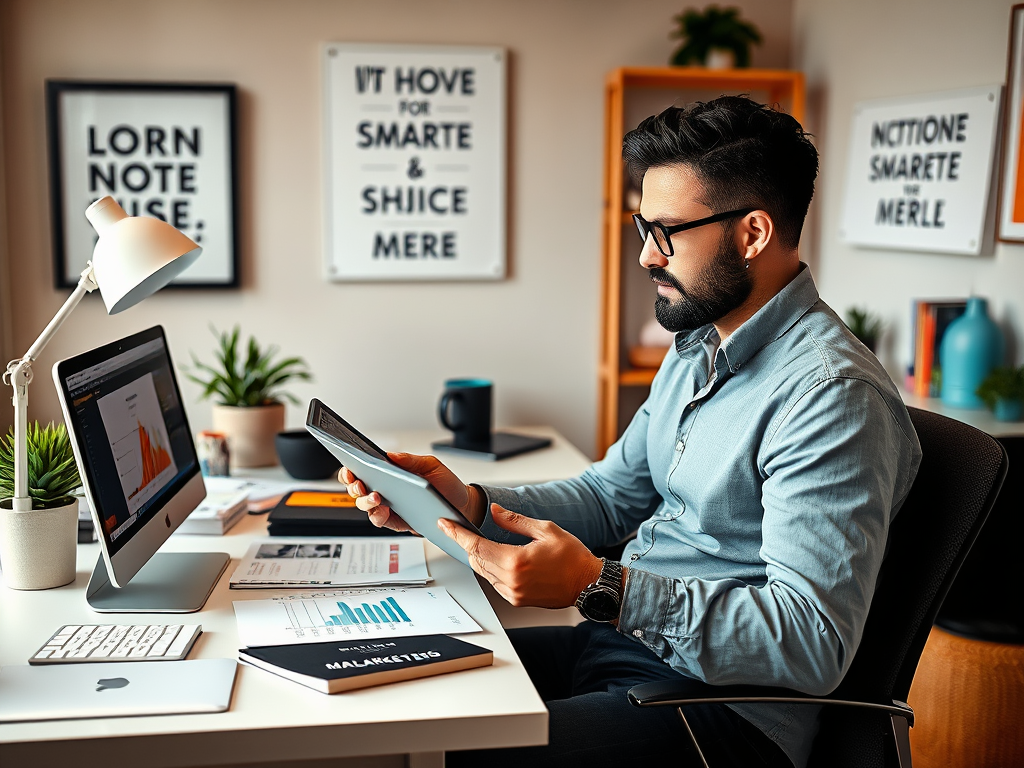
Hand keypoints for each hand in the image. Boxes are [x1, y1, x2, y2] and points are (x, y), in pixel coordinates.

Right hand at [339, 452, 485, 533]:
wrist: (463, 506)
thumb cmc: (446, 484)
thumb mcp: (432, 466)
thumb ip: (411, 460)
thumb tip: (390, 455)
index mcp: (391, 473)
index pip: (364, 469)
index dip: (351, 469)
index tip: (351, 468)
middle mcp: (386, 490)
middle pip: (358, 489)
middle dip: (354, 486)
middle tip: (361, 484)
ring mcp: (390, 507)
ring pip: (366, 506)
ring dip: (366, 502)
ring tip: (376, 497)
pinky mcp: (397, 522)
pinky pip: (380, 521)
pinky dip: (378, 516)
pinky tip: (383, 511)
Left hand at [438, 503, 602, 607]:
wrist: (588, 584)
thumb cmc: (572, 557)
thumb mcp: (545, 529)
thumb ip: (514, 521)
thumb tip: (494, 511)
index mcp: (516, 561)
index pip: (476, 546)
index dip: (457, 534)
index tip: (445, 524)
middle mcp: (511, 581)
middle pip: (475, 560)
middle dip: (466, 543)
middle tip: (458, 529)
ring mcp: (513, 593)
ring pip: (483, 572)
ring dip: (478, 556)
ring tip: (476, 540)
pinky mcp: (517, 599)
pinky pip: (494, 582)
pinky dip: (490, 568)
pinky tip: (495, 557)